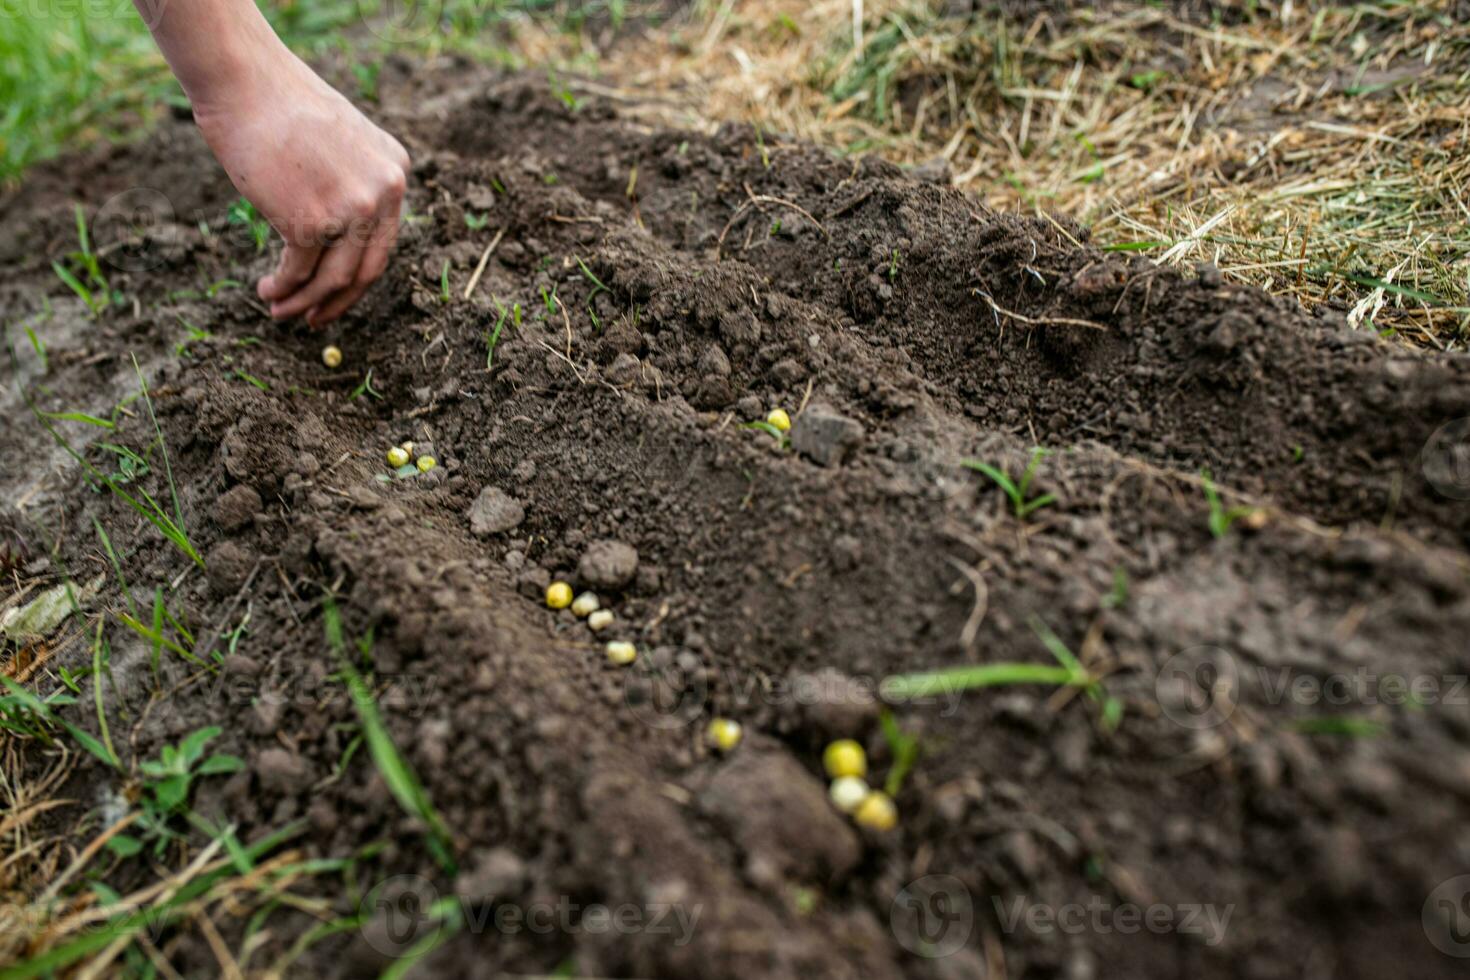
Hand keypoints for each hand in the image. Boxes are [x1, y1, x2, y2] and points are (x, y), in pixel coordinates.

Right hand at [193, 52, 409, 326]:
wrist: (245, 82)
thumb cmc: (281, 105)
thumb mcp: (342, 138)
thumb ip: (354, 179)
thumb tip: (341, 228)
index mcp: (397, 170)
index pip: (383, 239)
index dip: (359, 274)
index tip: (338, 292)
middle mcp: (384, 192)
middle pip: (367, 269)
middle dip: (339, 302)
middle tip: (315, 319)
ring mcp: (351, 210)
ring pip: (334, 279)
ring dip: (305, 303)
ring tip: (280, 312)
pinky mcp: (312, 222)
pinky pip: (300, 271)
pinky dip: (282, 288)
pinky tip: (267, 291)